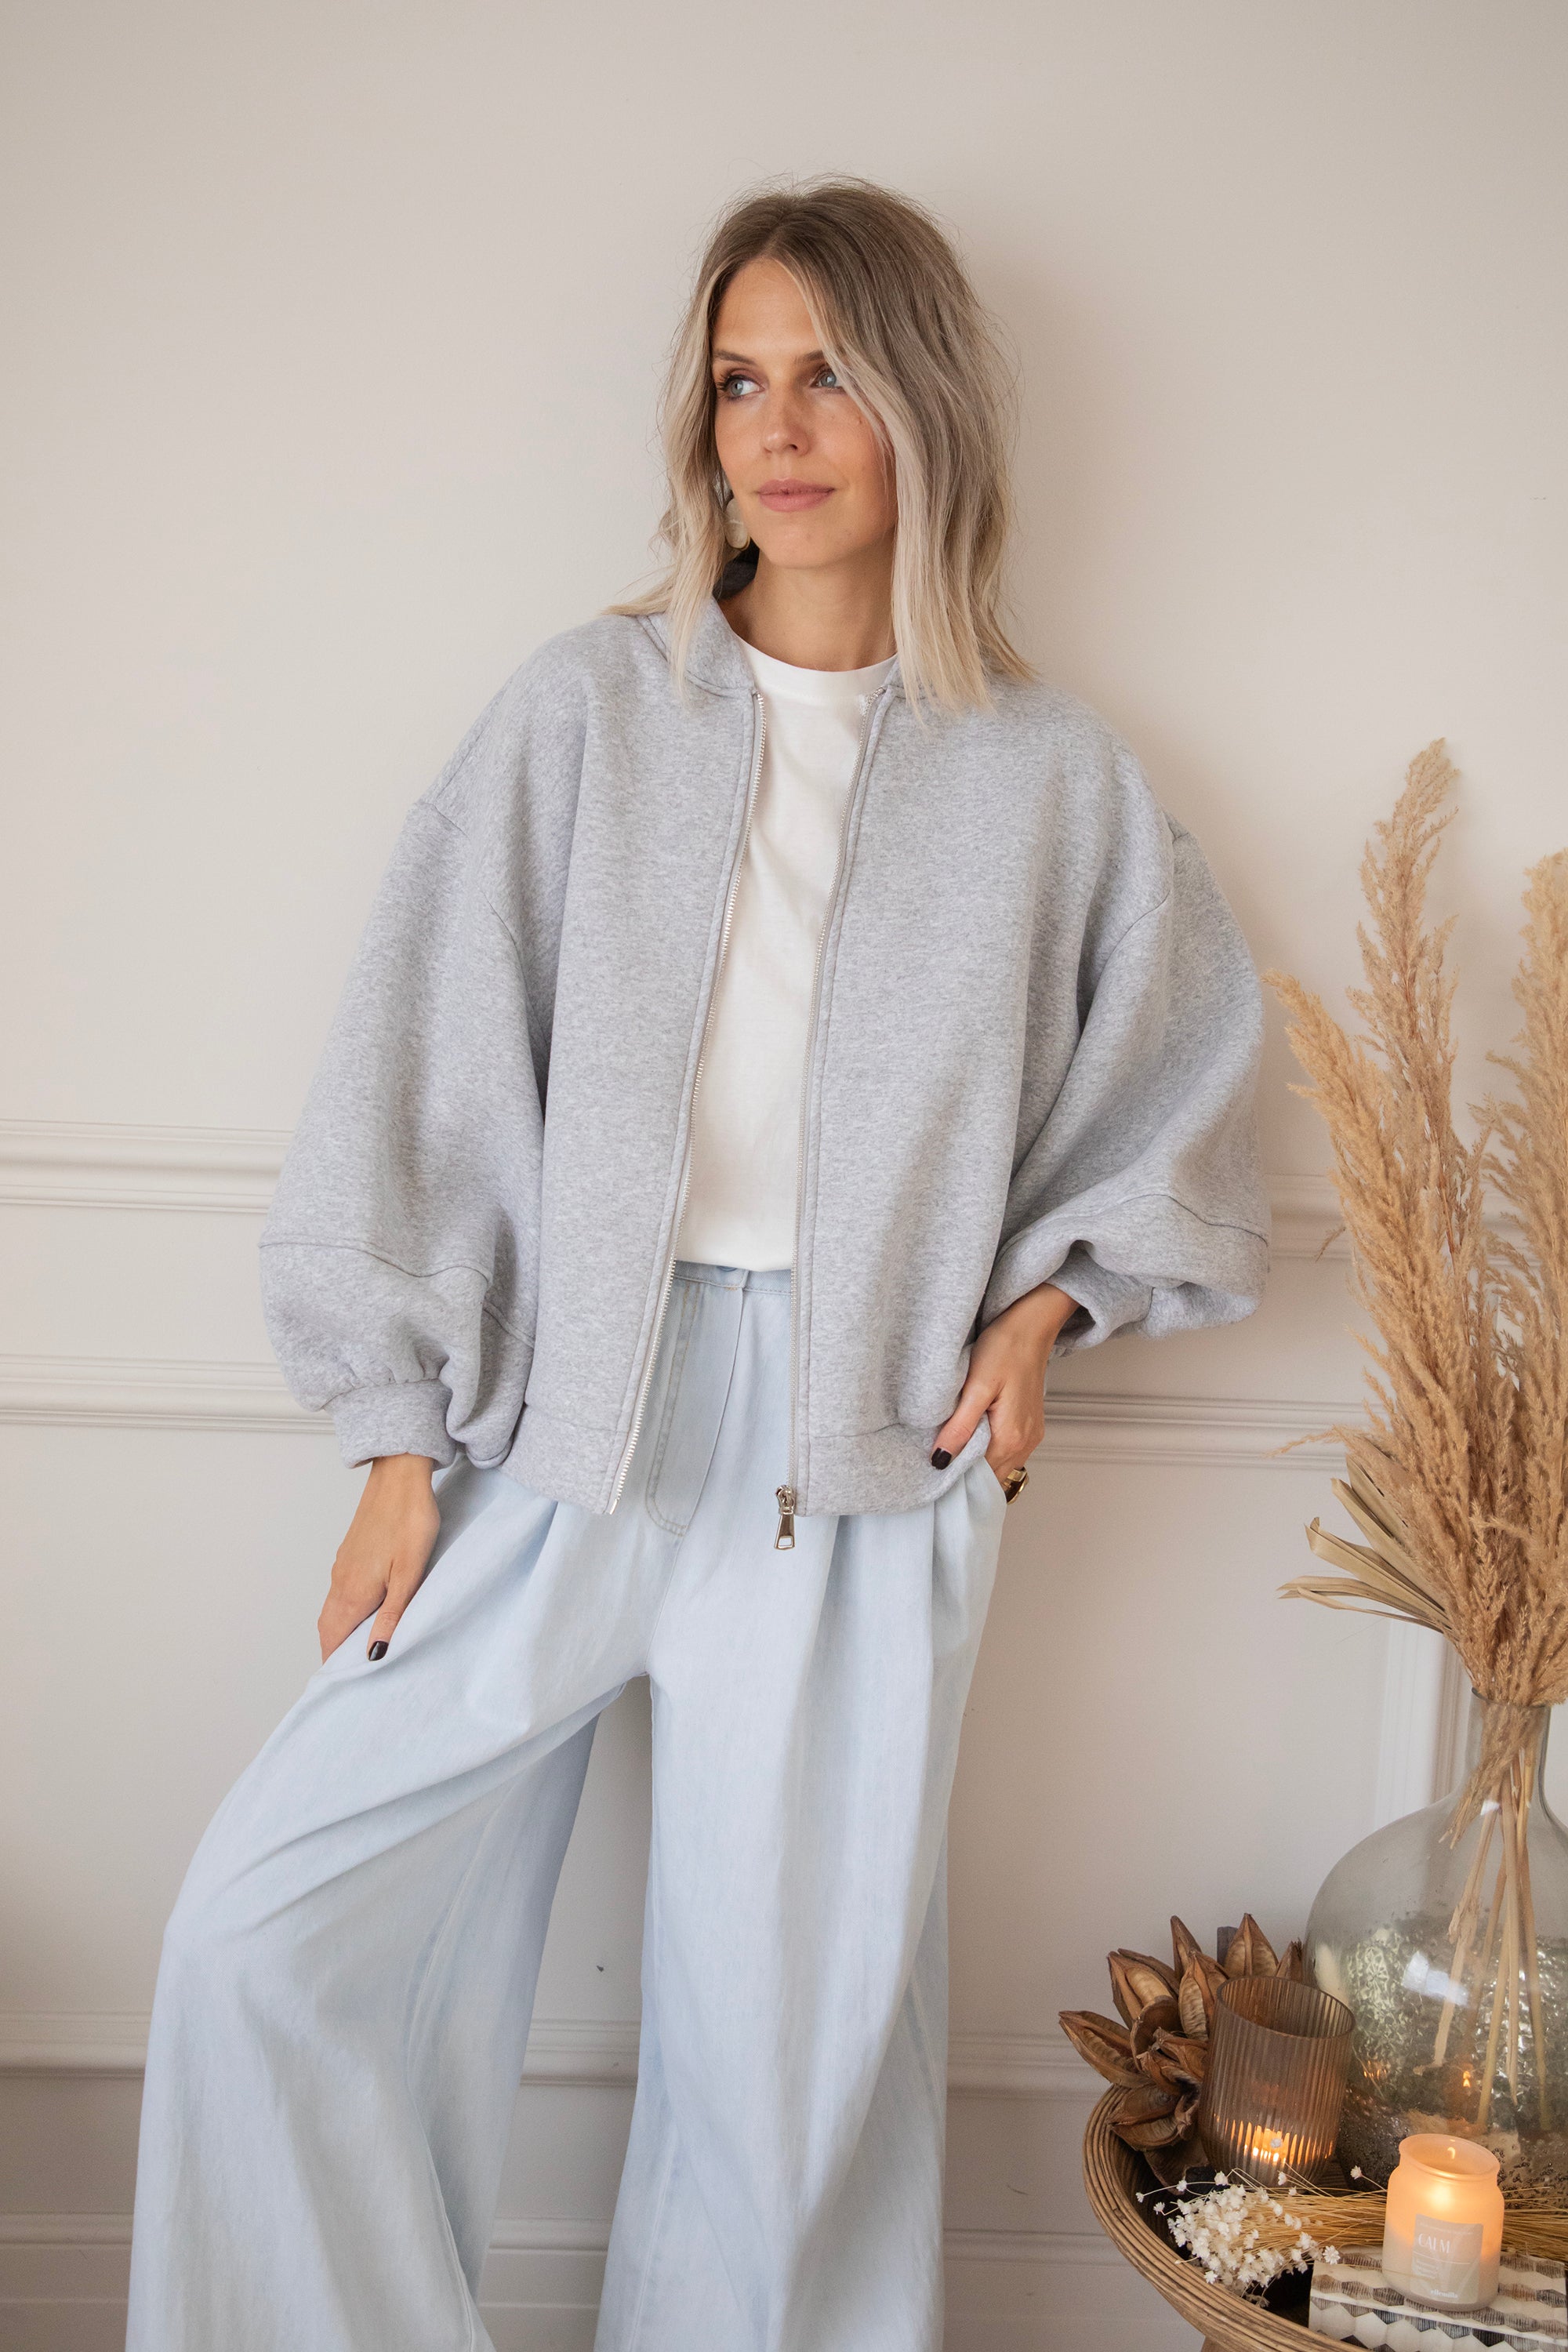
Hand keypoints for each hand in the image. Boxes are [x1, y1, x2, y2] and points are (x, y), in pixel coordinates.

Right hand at [318, 1453, 441, 1662]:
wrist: (400, 1475)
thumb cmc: (410, 1521)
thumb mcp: (410, 1573)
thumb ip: (392, 1615)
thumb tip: (375, 1654)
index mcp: (353, 1591)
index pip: (333, 1640)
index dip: (335, 1666)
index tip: (342, 1687)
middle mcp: (341, 1581)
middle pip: (329, 1628)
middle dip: (335, 1654)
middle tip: (351, 1676)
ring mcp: (343, 1565)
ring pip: (334, 1610)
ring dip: (341, 1632)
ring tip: (359, 1651)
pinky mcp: (351, 1553)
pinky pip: (341, 1591)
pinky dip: (347, 1611)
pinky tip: (367, 1612)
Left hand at [931, 1282, 1075, 1486]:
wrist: (1031, 1326)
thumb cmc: (1005, 1348)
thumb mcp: (976, 1387)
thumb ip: (960, 1427)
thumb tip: (941, 1461)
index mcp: (1010, 1437)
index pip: (979, 1477)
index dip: (955, 1477)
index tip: (934, 1468)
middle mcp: (1025, 1443)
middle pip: (991, 1475)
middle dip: (966, 1472)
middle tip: (938, 1458)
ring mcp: (1030, 1435)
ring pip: (1000, 1464)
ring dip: (978, 1461)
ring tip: (954, 1445)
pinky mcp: (1030, 1425)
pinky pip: (1008, 1450)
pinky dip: (990, 1449)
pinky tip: (974, 1433)